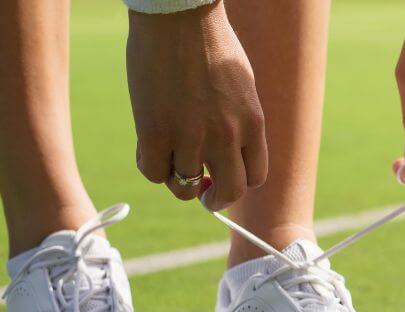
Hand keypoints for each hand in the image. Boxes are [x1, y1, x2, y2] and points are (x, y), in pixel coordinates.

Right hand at [126, 1, 266, 210]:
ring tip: (170, 160)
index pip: (256, 176)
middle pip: (229, 192)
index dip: (238, 182)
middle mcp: (227, 136)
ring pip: (186, 187)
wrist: (178, 16)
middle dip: (215, 199)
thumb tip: (225, 152)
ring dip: (178, 180)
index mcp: (252, 124)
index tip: (224, 177)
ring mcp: (191, 136)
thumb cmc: (208, 43)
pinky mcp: (155, 132)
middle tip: (203, 195)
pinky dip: (152, 167)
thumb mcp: (240, 86)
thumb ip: (237, 120)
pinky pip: (154, 172)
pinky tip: (149, 147)